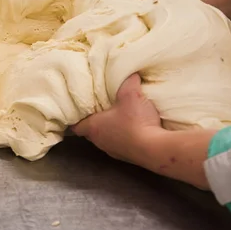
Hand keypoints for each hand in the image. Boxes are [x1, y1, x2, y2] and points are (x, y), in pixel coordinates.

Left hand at [73, 73, 214, 189]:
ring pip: (105, 139)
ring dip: (109, 130)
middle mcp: (100, 141)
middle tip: (98, 108)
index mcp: (94, 127)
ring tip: (115, 117)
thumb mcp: (131, 94)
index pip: (75, 126)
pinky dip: (122, 137)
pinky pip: (119, 145)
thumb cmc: (136, 122)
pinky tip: (131, 129)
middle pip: (90, 131)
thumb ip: (128, 80)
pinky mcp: (127, 157)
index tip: (77, 110)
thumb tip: (130, 72)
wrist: (155, 150)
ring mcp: (113, 151)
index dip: (75, 117)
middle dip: (93, 121)